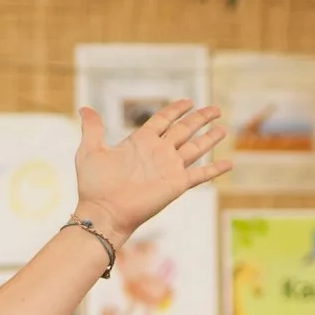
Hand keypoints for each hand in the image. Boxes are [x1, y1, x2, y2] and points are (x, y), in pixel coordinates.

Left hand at [74, 100, 229, 244]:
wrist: (103, 213)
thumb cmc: (94, 186)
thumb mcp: (90, 151)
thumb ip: (92, 129)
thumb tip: (84, 108)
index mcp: (140, 142)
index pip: (163, 120)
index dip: (176, 109)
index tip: (188, 101)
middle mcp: (158, 152)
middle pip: (184, 129)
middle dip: (200, 118)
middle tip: (215, 108)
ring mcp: (169, 168)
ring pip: (195, 148)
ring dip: (210, 138)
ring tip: (223, 129)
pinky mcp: (176, 184)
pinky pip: (200, 174)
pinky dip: (215, 169)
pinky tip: (229, 163)